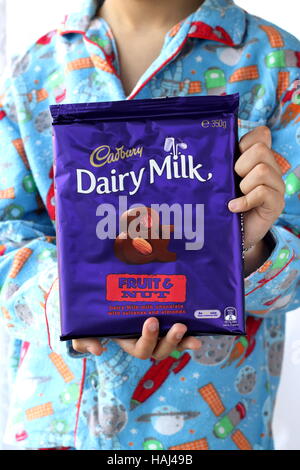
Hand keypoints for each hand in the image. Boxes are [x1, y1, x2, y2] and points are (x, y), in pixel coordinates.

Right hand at [72, 317, 200, 358]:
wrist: (99, 300)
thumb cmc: (92, 317)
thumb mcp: (83, 328)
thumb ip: (83, 339)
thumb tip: (98, 350)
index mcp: (128, 341)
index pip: (141, 349)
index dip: (148, 339)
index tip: (152, 320)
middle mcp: (145, 339)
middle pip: (160, 350)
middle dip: (170, 341)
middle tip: (178, 326)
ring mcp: (157, 332)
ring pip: (172, 343)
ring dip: (184, 340)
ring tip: (194, 334)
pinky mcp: (165, 321)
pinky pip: (179, 331)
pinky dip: (190, 332)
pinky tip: (201, 327)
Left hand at [228, 126, 284, 272]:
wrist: (233, 234)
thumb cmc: (224, 204)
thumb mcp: (222, 179)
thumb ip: (221, 162)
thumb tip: (204, 147)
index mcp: (259, 158)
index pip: (261, 134)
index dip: (244, 143)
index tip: (232, 159)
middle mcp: (271, 169)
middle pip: (261, 149)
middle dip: (241, 164)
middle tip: (233, 180)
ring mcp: (276, 186)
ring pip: (262, 170)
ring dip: (244, 184)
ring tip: (235, 196)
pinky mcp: (276, 204)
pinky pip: (263, 192)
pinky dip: (245, 200)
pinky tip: (234, 207)